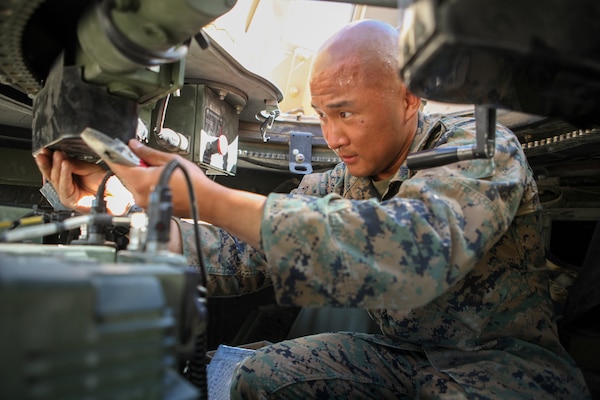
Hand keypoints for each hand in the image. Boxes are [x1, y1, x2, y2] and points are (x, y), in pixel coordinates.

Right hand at [34, 148, 133, 214]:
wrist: (120, 197)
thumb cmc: (108, 184)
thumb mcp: (90, 168)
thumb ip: (75, 164)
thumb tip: (61, 157)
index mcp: (70, 178)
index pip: (55, 168)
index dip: (49, 159)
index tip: (46, 149)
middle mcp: (67, 186)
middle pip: (52, 175)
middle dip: (47, 162)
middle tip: (45, 152)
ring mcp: (68, 194)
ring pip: (57, 180)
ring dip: (56, 166)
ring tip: (57, 155)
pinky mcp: (72, 201)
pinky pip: (65, 187)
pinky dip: (64, 176)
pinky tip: (65, 166)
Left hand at [109, 139, 264, 248]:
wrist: (207, 202)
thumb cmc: (193, 184)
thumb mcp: (170, 160)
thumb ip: (148, 153)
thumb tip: (133, 146)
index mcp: (141, 182)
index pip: (118, 165)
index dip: (113, 153)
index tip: (107, 146)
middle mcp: (139, 196)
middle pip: (126, 174)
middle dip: (133, 163)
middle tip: (147, 156)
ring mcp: (145, 203)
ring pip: (134, 183)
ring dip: (142, 173)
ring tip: (161, 170)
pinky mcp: (151, 206)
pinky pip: (143, 191)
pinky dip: (148, 183)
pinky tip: (163, 179)